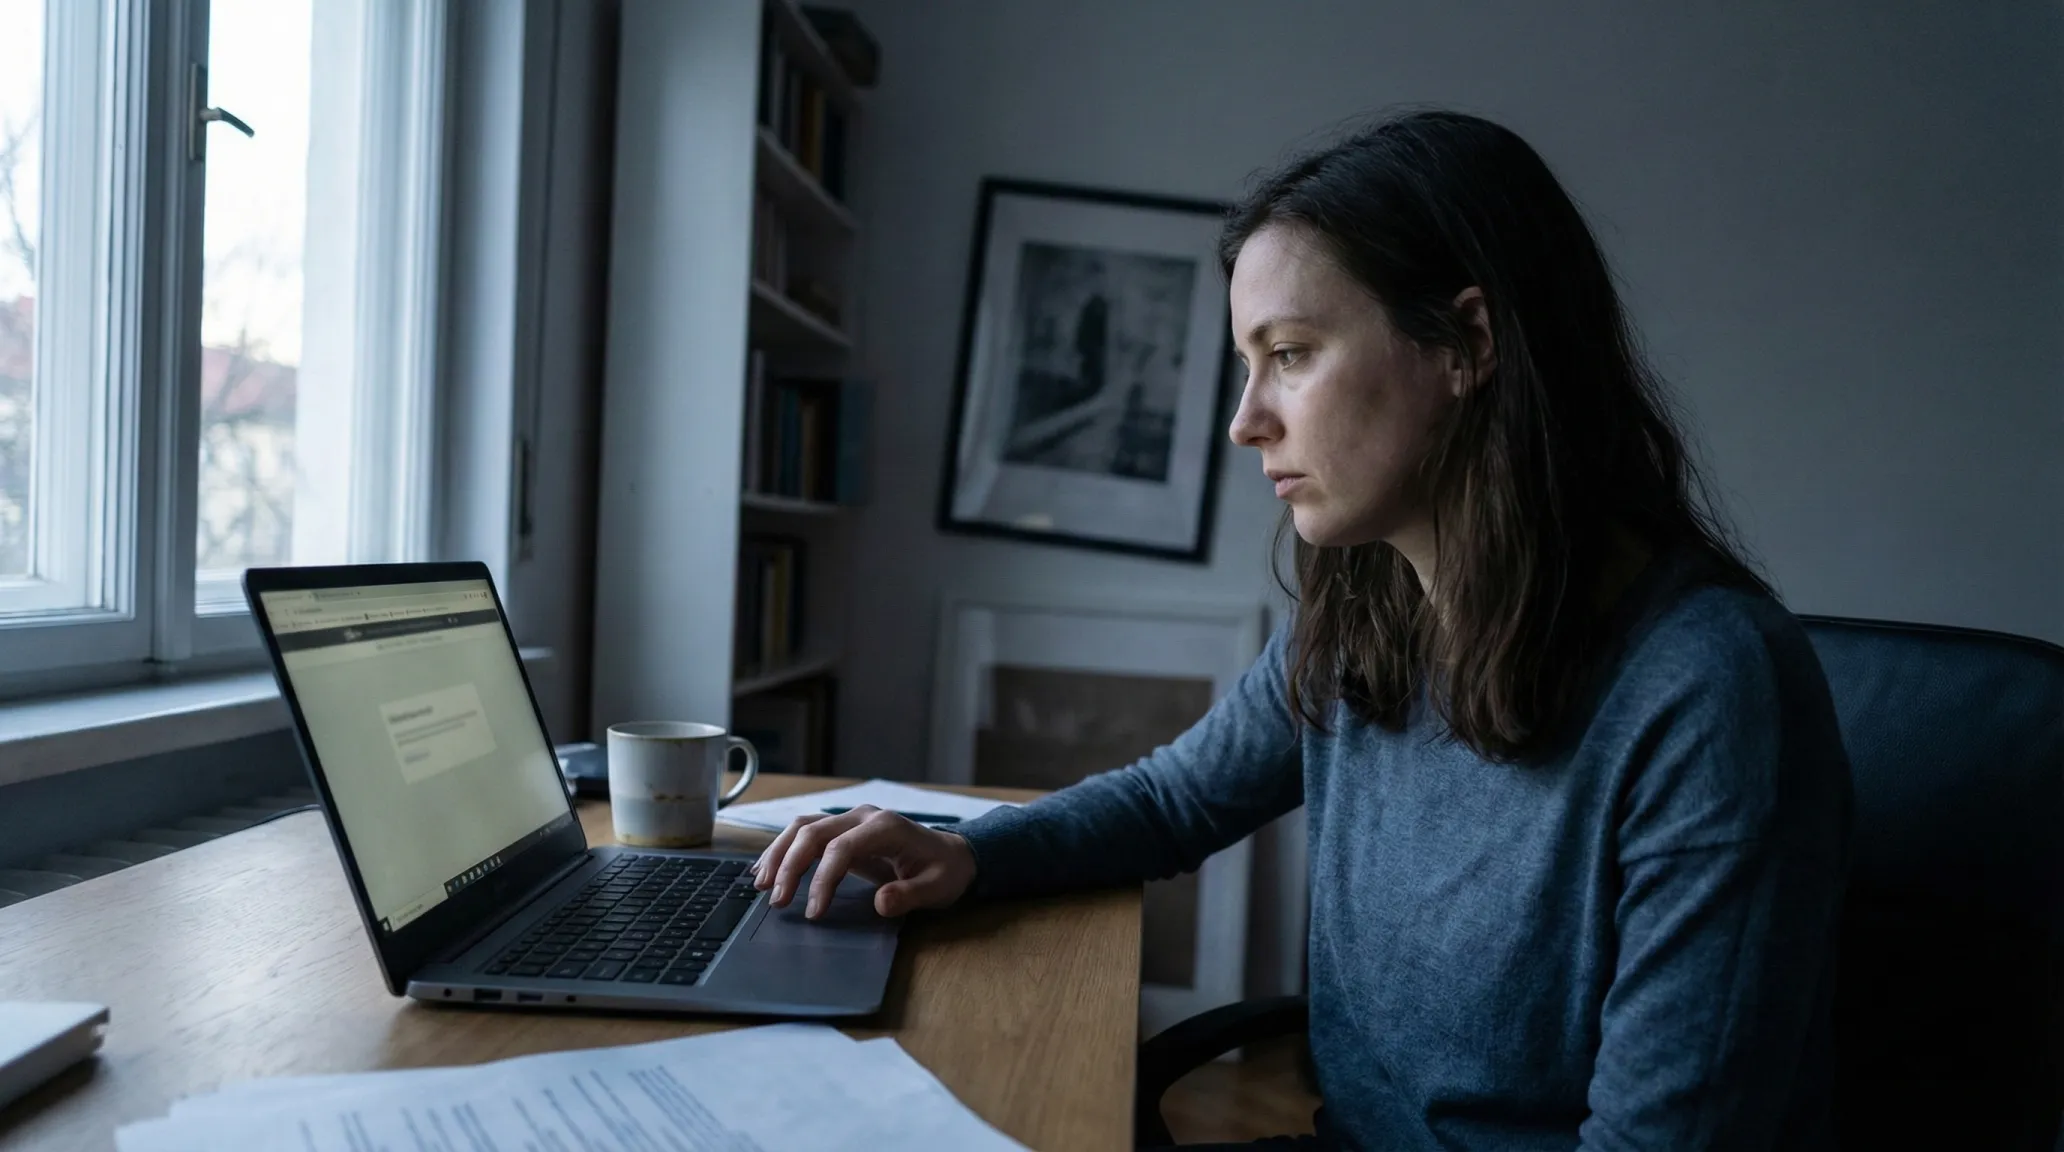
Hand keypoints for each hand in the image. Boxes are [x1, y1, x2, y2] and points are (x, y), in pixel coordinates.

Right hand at [752, 805, 977, 919]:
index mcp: (886, 827)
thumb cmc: (945, 872)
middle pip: (814, 832)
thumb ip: (910, 895)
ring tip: (761, 885)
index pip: (841, 848)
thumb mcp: (937, 888)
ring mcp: (851, 819)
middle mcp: (863, 816)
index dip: (822, 879)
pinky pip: (806, 833)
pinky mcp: (842, 830)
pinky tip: (767, 870)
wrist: (951, 855)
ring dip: (779, 854)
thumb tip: (882, 903)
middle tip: (777, 901)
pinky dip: (784, 849)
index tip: (813, 912)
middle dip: (790, 866)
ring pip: (803, 827)